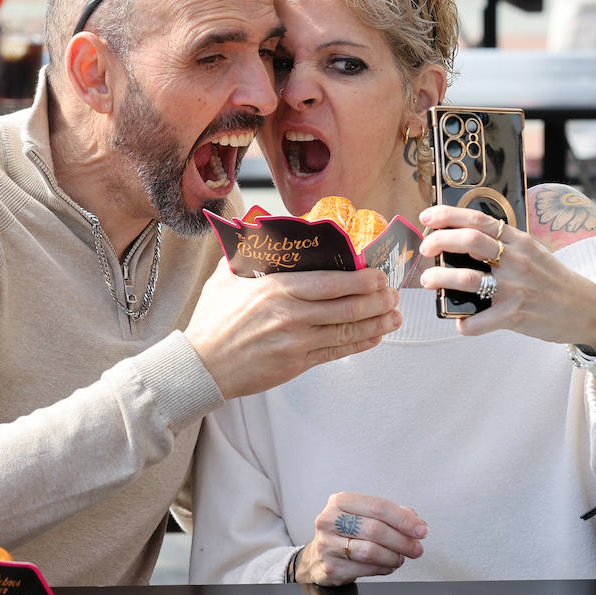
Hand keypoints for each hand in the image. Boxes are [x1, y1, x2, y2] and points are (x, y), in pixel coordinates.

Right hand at [184, 264, 401, 398]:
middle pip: (346, 307)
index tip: (377, 274)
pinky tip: (374, 336)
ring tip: (394, 315)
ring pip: (347, 331)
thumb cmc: (213, 320)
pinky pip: (336, 352)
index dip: (361, 280)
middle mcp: (291, 316)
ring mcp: (296, 342)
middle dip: (377, 300)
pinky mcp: (297, 363)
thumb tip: (259, 229)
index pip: (330, 283)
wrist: (202, 365)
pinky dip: (359, 344)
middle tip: (392, 293)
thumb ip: (247, 254)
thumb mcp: (225, 278)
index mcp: (276, 289)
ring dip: (376, 323)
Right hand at [294, 492, 426, 585]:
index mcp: (340, 502)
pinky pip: (366, 569)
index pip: (378, 507)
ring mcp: (328, 545)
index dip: (404, 519)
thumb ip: (391, 515)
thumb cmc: (345, 533)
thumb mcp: (364, 516)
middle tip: (416, 548)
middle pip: (375, 529)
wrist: (317, 557)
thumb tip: (415, 522)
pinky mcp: (331, 567)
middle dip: (403, 540)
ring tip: (401, 557)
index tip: (420, 529)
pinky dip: (383, 568)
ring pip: (371, 551)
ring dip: (394, 556)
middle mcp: (330, 520)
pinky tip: (387, 565)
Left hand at [416, 204, 595, 346]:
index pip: (479, 219)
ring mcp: (515, 288)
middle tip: (425, 248)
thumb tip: (463, 237)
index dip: (449, 215)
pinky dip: (464, 324)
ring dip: (441, 278)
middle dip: (439, 241)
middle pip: (470, 241)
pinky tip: (460, 322)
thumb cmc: (552, 280)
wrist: (585, 309)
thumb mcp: (532, 252)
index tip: (428, 217)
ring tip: (429, 280)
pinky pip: (479, 322)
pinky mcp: (514, 315)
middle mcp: (516, 261)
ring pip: (467, 278)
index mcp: (519, 241)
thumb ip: (503, 244)